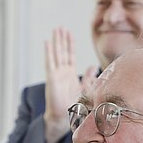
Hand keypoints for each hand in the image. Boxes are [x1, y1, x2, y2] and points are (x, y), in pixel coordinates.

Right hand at [43, 27, 85, 142]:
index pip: (70, 55)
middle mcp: (62, 72)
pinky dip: (48, 52)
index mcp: (70, 74)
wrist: (63, 116)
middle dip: (62, 39)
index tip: (69, 32)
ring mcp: (56, 74)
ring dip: (56, 42)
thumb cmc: (73, 106)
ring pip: (56, 54)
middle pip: (62, 51)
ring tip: (55, 30)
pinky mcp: (52, 78)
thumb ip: (89, 78)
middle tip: (61, 26)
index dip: (70, 44)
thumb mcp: (85, 90)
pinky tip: (47, 42)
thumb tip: (94, 65)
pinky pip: (50, 63)